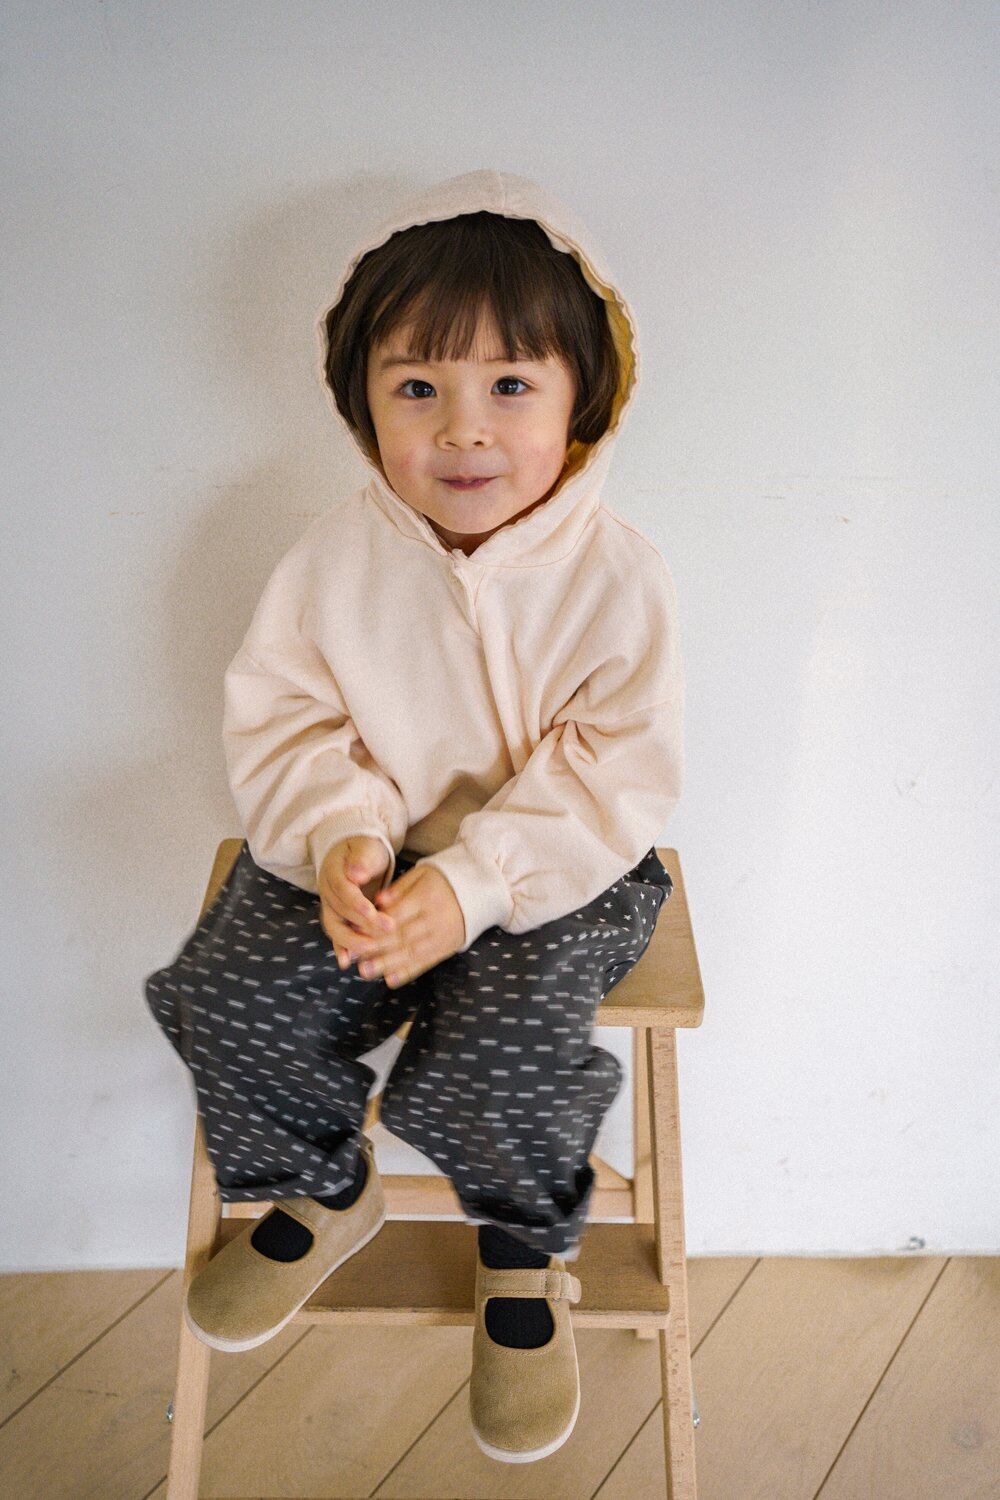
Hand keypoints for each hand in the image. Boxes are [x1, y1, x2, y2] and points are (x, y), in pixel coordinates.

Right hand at [317, 836, 395, 964]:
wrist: (355, 855)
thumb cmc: (365, 850)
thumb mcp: (366, 848)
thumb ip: (362, 860)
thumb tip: (356, 874)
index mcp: (332, 872)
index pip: (344, 890)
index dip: (358, 903)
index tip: (375, 913)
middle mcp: (326, 892)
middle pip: (340, 912)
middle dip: (363, 924)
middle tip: (386, 931)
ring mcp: (329, 907)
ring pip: (335, 927)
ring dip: (351, 942)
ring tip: (370, 951)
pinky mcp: (336, 918)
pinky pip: (336, 935)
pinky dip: (340, 949)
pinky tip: (347, 964)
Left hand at [340, 863, 465, 987]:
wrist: (480, 892)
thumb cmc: (444, 880)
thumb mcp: (422, 873)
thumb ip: (399, 887)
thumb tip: (378, 902)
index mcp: (427, 897)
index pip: (396, 915)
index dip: (374, 926)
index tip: (353, 933)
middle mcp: (435, 919)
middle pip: (401, 936)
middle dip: (375, 949)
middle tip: (353, 958)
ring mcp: (442, 936)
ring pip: (411, 953)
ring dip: (387, 965)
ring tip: (366, 972)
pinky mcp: (447, 948)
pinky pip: (426, 963)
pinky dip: (408, 973)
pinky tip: (391, 980)